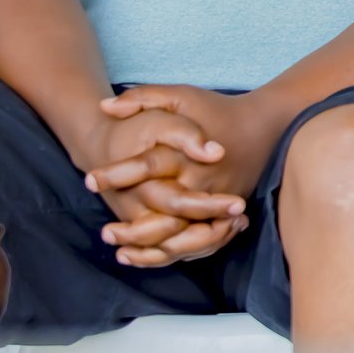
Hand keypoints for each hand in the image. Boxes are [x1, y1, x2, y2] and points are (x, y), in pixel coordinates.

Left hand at [86, 87, 286, 266]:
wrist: (263, 126)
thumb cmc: (217, 110)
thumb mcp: (181, 96)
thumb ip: (143, 97)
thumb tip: (104, 107)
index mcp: (187, 152)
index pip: (148, 164)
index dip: (117, 173)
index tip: (90, 181)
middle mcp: (201, 181)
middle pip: (164, 209)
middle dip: (133, 227)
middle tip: (106, 233)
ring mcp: (215, 201)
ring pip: (181, 233)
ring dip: (149, 247)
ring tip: (120, 251)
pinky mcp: (224, 214)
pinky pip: (198, 242)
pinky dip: (172, 252)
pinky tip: (145, 256)